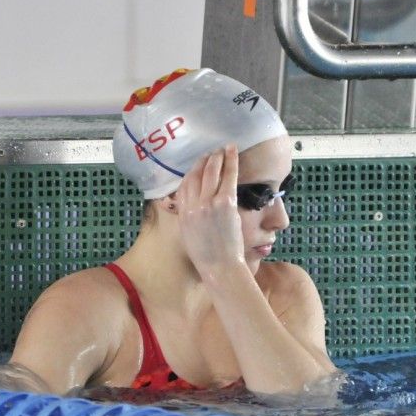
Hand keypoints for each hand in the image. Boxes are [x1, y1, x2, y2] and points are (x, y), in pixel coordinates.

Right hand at [174, 144, 245, 275]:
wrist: (219, 266)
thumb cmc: (208, 257)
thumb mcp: (189, 236)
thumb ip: (189, 217)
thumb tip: (193, 206)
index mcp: (183, 214)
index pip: (184, 186)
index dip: (192, 172)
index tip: (198, 165)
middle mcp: (192, 205)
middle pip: (196, 175)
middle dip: (204, 161)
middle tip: (212, 153)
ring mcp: (208, 203)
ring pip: (211, 172)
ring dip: (217, 157)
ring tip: (223, 149)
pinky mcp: (224, 203)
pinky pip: (228, 176)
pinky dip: (231, 161)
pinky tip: (233, 152)